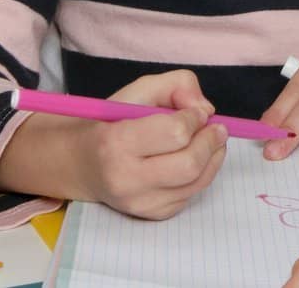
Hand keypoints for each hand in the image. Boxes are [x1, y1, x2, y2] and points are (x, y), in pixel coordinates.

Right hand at [78, 70, 227, 218]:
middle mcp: (126, 179)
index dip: (194, 118)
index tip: (197, 112)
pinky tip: (194, 158)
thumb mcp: (137, 90)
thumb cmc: (111, 122)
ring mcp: (140, 202)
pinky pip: (192, 195)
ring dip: (214, 157)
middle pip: (189, 164)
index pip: (174, 133)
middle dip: (211, 141)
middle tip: (217, 127)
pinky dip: (202, 174)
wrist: (82, 163)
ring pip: (197, 182)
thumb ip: (175, 85)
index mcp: (116, 143)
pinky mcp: (152, 214)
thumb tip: (206, 109)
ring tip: (212, 139)